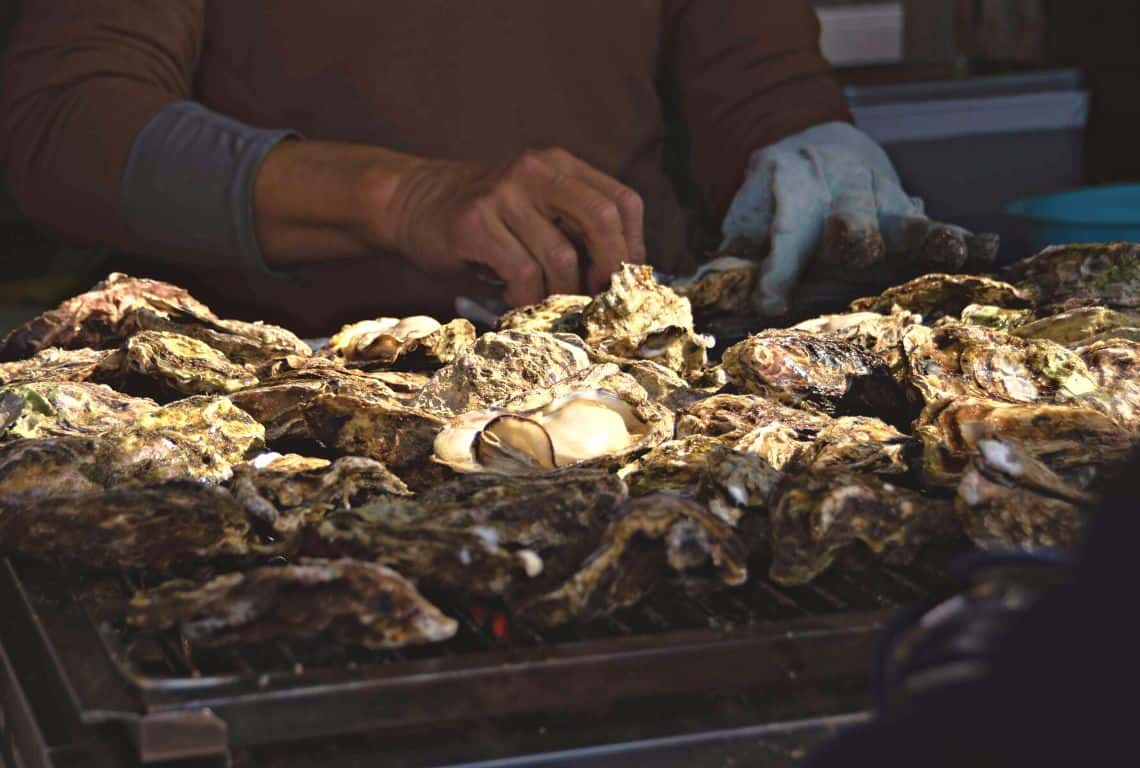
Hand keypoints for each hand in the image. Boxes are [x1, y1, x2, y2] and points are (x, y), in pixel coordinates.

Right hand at [385, 149, 645, 306]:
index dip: (633, 247)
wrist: (409, 202)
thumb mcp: (533, 209)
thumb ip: (571, 229)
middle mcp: (535, 170)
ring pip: (560, 256)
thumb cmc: (483, 219)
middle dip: (609, 271)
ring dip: (562, 294)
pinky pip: (521, 272)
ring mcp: (503, 194)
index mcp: (559, 165)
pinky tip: (518, 306)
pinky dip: (527, 299)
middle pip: (601, 220)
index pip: (621, 201)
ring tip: (552, 310)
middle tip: (600, 303)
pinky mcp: (474, 222)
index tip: (625, 283)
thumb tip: (620, 280)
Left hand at [721, 123, 997, 315]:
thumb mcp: (744, 218)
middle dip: (851, 231)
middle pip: (849, 213)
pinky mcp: (907, 205)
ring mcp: (879, 194)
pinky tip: (986, 250)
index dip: (776, 265)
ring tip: (949, 250)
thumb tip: (699, 297)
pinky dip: (960, 239)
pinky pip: (934, 224)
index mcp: (790, 188)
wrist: (816, 146)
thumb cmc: (771, 202)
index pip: (783, 228)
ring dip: (923, 236)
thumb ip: (730, 255)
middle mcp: (839, 187)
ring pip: (900, 218)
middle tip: (853, 248)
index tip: (768, 302)